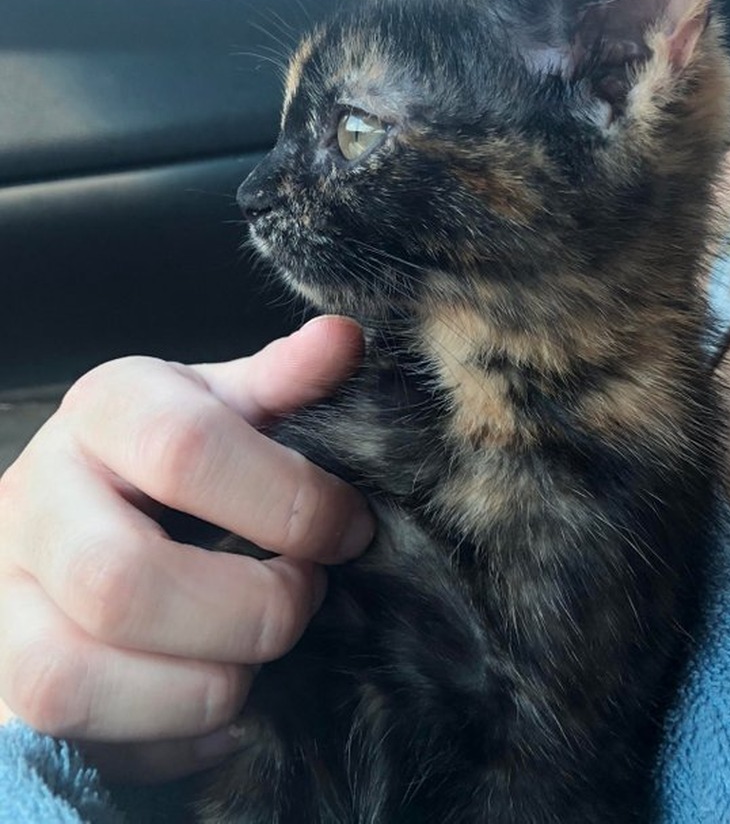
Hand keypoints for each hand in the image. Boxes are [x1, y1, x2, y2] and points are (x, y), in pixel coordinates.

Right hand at [0, 316, 371, 782]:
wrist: (82, 511)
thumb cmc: (173, 461)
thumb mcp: (225, 409)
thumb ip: (283, 383)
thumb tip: (345, 339)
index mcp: (105, 410)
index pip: (184, 450)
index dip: (286, 501)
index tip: (348, 529)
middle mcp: (35, 495)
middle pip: (122, 580)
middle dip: (247, 610)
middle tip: (303, 599)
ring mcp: (4, 593)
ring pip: (73, 675)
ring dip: (203, 683)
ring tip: (257, 658)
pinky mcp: (6, 675)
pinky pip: (68, 736)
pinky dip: (164, 735)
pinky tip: (218, 702)